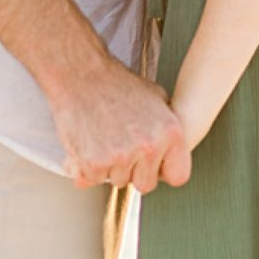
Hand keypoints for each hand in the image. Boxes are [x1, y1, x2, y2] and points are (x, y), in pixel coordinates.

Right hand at [50, 54, 185, 193]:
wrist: (80, 74)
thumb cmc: (116, 84)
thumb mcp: (155, 98)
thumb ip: (166, 129)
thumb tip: (171, 151)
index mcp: (170, 132)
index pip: (178, 175)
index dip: (163, 170)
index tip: (152, 163)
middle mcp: (149, 147)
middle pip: (146, 184)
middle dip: (134, 170)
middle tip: (121, 145)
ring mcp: (121, 157)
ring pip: (118, 181)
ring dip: (110, 167)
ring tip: (103, 137)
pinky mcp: (94, 165)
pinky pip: (92, 180)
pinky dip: (86, 167)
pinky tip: (88, 142)